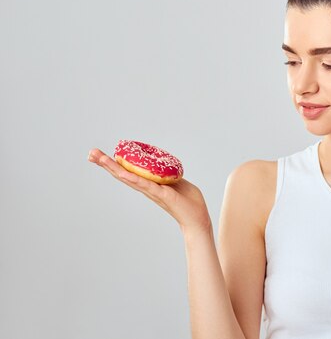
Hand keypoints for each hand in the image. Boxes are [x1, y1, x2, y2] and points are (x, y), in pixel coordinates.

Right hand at [87, 148, 211, 232]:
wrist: (198, 219)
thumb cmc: (189, 201)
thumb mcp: (176, 181)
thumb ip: (167, 174)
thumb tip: (163, 164)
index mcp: (149, 184)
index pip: (128, 172)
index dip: (115, 164)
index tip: (100, 155)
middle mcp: (146, 189)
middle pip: (122, 174)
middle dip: (106, 164)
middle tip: (90, 153)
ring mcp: (152, 192)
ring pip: (129, 178)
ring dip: (113, 168)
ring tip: (99, 158)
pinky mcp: (162, 195)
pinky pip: (145, 185)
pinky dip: (133, 178)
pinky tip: (121, 172)